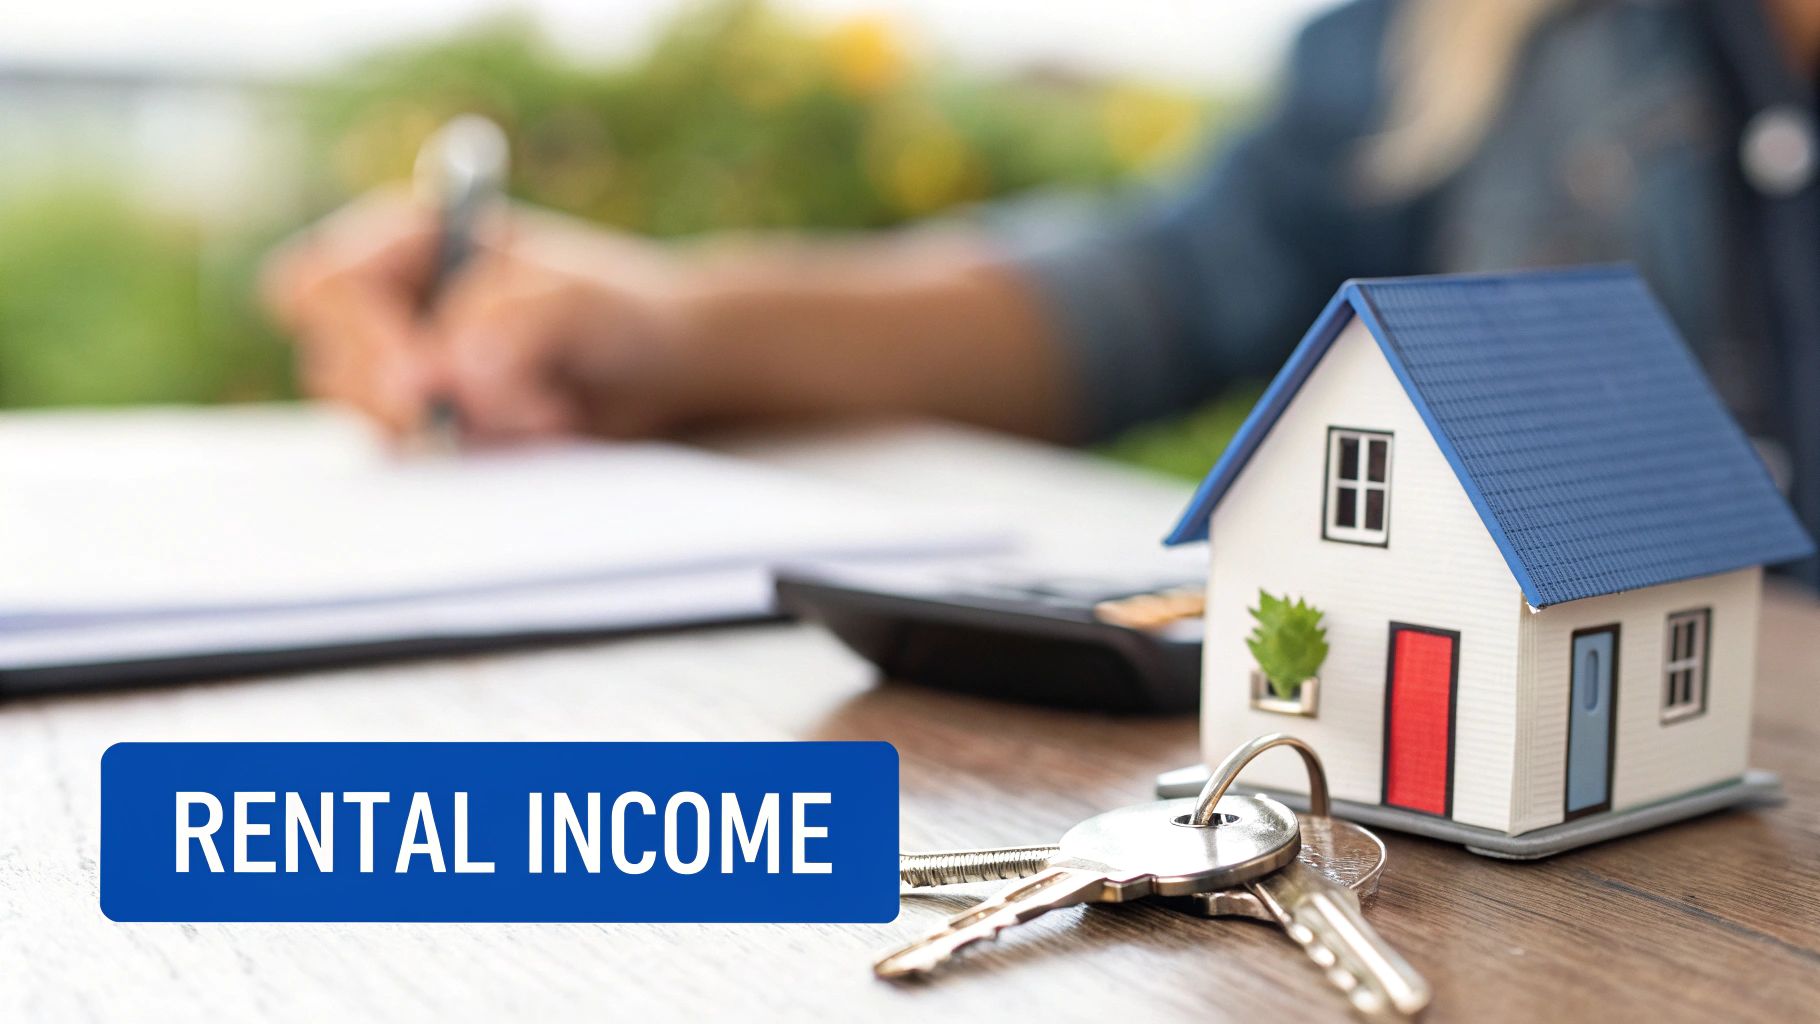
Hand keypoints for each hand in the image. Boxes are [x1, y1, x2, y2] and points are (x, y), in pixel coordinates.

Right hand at [262, 190, 706, 442]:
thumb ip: (521, 318)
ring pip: (378, 423)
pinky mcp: (428, 429)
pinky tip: (548, 430)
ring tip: (553, 410)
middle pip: (333, 365)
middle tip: (516, 406)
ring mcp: (402, 374)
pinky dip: (485, 455)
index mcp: (408, 241)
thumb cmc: (619, 311)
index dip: (357, 333)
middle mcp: (389, 307)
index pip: (321, 284)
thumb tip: (452, 364)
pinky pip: (421, 460)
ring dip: (469, 429)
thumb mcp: (586, 302)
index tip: (420, 379)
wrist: (658, 370)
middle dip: (419, 400)